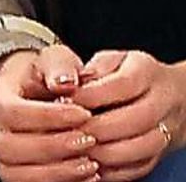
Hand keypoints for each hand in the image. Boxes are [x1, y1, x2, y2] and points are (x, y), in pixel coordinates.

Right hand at [0, 46, 98, 181]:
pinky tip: (87, 176)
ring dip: (56, 172)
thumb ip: (59, 65)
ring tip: (91, 163)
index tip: (83, 114)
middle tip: (89, 140)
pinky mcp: (14, 172)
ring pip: (14, 173)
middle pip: (8, 147)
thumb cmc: (47, 78)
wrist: (37, 95)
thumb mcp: (54, 60)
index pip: (11, 111)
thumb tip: (64, 82)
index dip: (48, 116)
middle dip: (52, 147)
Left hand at [72, 51, 185, 181]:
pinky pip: (141, 166)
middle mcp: (163, 100)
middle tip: (69, 129)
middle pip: (138, 119)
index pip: (124, 83)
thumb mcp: (103, 60)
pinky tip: (90, 163)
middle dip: (99, 127)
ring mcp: (165, 129)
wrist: (162, 94)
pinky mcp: (158, 153)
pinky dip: (114, 169)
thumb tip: (65, 83)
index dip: (93, 94)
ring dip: (107, 152)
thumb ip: (86, 70)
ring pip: (143, 147)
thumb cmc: (120, 74)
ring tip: (78, 148)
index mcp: (146, 71)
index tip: (67, 100)